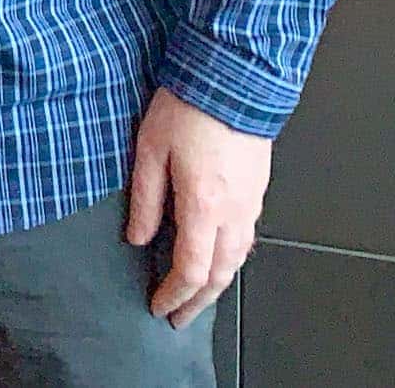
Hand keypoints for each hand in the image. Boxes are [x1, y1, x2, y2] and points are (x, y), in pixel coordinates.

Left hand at [125, 87, 270, 328]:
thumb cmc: (189, 106)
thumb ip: (144, 199)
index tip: (158, 306)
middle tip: (179, 317)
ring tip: (197, 297)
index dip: (174, 295)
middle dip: (197, 303)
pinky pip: (246, 239)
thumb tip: (138, 237)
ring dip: (216, 285)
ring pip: (238, 261)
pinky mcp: (257, 190)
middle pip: (219, 276)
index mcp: (203, 206)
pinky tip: (219, 259)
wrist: (233, 77)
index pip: (190, 270)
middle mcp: (233, 212)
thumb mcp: (150, 150)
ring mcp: (250, 203)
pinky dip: (231, 261)